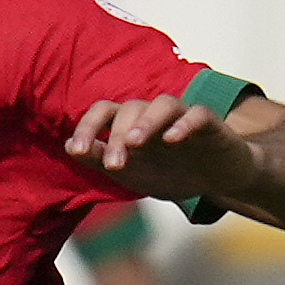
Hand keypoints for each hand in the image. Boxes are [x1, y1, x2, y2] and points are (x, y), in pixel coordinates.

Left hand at [65, 94, 258, 206]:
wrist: (215, 179)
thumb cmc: (169, 171)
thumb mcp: (130, 173)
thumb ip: (100, 160)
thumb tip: (68, 147)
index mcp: (130, 125)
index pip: (103, 112)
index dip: (87, 127)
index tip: (77, 151)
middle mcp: (153, 115)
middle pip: (130, 110)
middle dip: (116, 136)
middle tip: (113, 164)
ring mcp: (181, 116)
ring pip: (162, 104)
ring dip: (146, 122)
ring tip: (135, 143)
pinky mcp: (209, 123)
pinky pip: (197, 114)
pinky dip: (184, 124)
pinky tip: (173, 139)